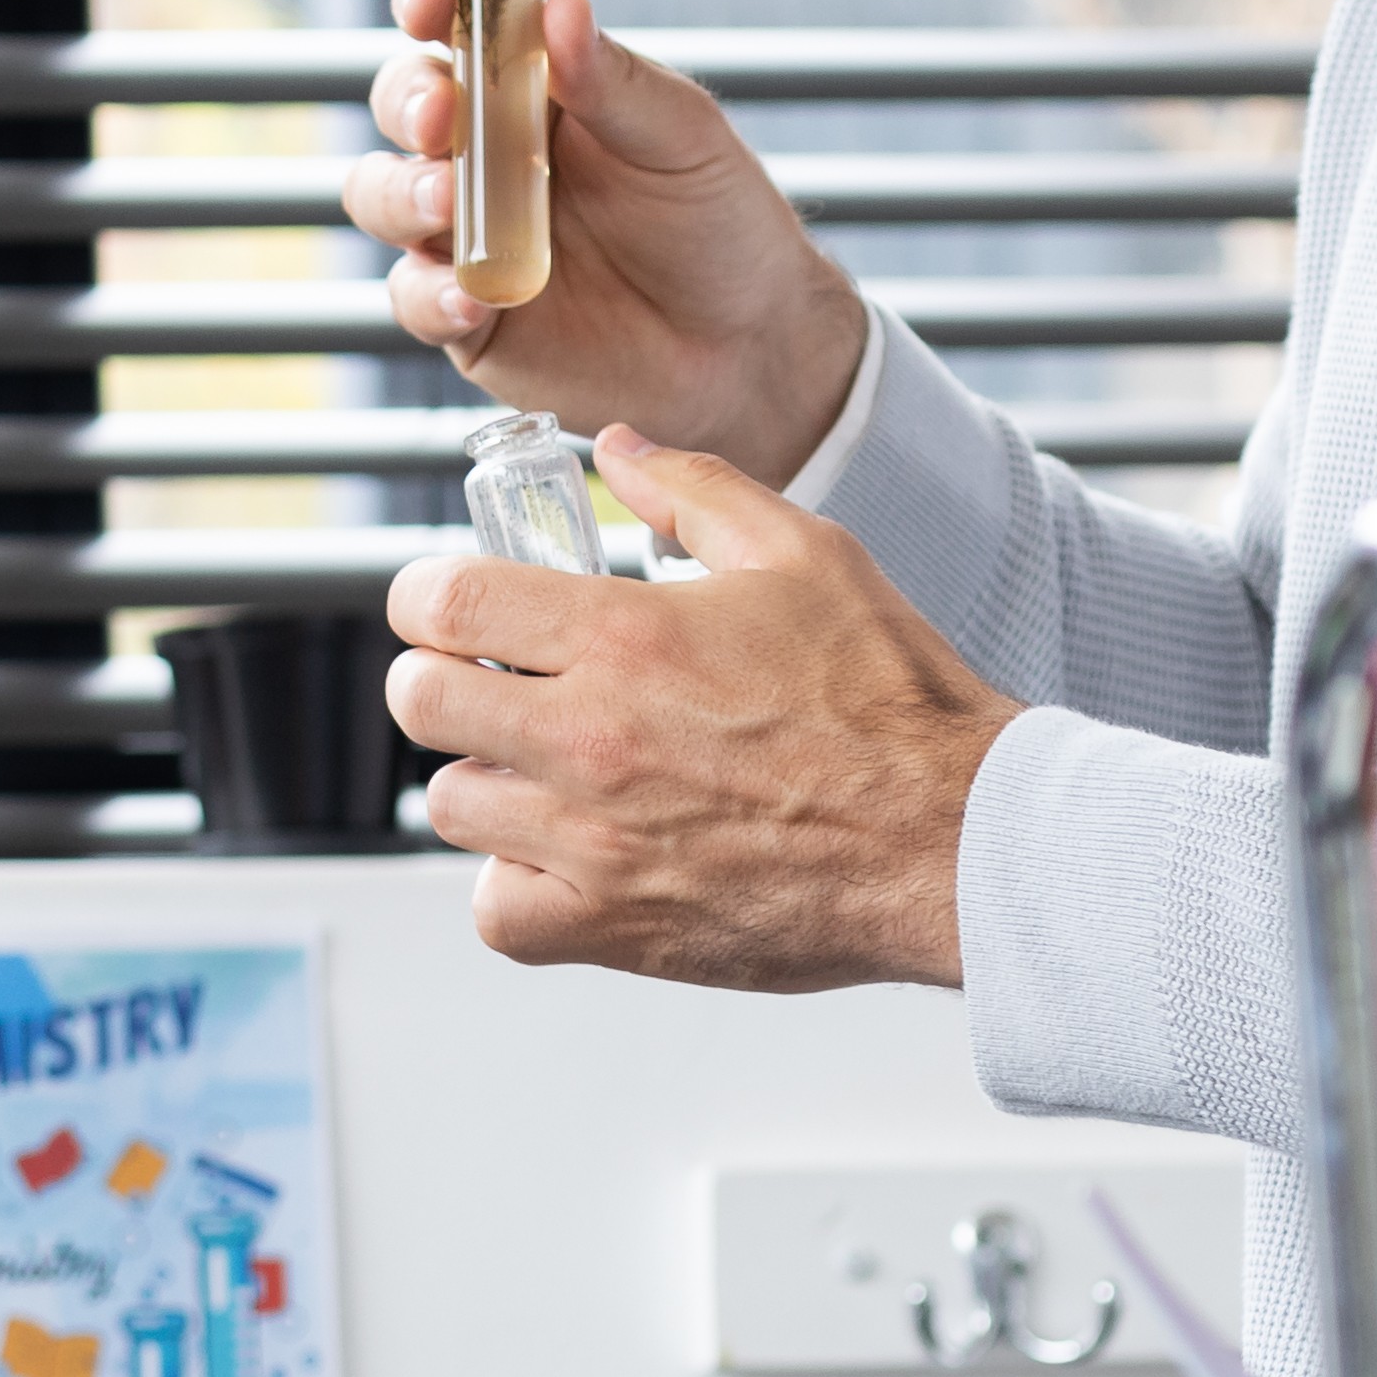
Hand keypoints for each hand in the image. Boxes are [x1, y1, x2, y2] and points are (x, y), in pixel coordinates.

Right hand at [343, 0, 879, 470]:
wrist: (748, 349)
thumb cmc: (720, 225)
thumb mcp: (681, 139)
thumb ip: (614, 82)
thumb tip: (560, 5)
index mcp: (535, 89)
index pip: (461, 25)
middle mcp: (488, 153)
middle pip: (403, 104)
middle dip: (407, 101)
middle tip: (440, 117)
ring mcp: (468, 233)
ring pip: (382, 195)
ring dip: (401, 192)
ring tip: (448, 203)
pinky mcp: (466, 316)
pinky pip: (413, 297)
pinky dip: (430, 294)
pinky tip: (475, 299)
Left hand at [379, 430, 1032, 990]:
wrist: (955, 838)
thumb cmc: (894, 705)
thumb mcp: (805, 553)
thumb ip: (695, 489)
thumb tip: (616, 450)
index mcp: (627, 636)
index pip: (445, 600)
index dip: (430, 595)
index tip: (452, 604)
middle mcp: (593, 738)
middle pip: (421, 701)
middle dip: (443, 677)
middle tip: (492, 679)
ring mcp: (595, 840)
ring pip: (451, 805)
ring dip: (485, 779)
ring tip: (544, 768)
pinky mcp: (615, 926)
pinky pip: (496, 912)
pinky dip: (513, 887)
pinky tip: (564, 855)